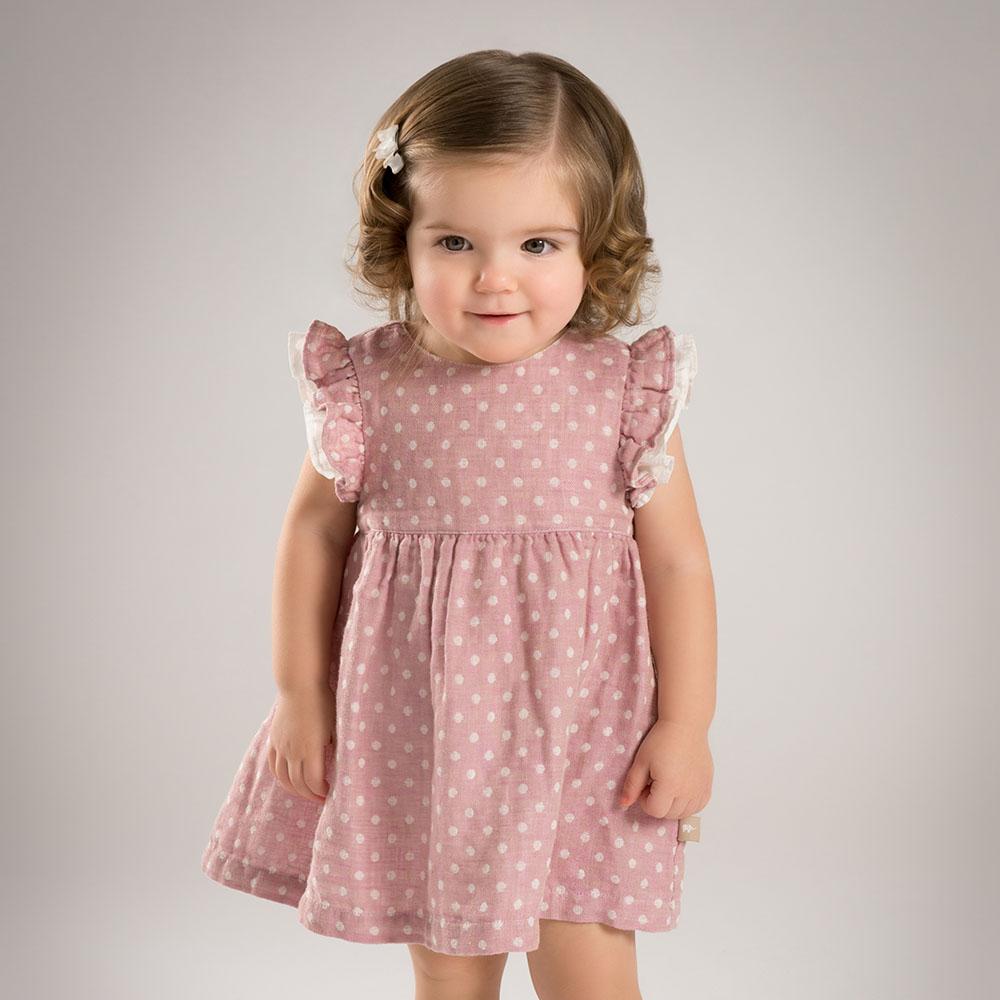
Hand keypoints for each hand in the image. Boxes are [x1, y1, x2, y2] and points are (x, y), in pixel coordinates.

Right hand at [266, 685, 336, 802]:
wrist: (300, 685)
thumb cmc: (323, 702)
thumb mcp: (335, 725)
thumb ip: (334, 746)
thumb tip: (336, 762)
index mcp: (311, 749)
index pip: (313, 781)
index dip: (320, 792)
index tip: (329, 793)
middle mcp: (293, 751)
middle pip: (298, 783)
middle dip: (310, 794)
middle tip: (320, 798)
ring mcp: (281, 746)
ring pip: (283, 778)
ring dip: (294, 789)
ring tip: (304, 792)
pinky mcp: (274, 740)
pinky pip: (273, 765)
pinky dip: (280, 777)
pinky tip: (287, 780)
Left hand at [618, 718, 712, 818]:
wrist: (685, 725)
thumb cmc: (661, 740)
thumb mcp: (641, 761)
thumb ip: (632, 785)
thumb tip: (623, 804)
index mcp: (670, 786)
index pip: (655, 811)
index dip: (644, 800)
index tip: (644, 784)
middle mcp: (688, 792)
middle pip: (669, 814)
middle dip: (658, 802)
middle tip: (655, 782)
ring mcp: (700, 790)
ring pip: (684, 813)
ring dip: (672, 805)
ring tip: (668, 783)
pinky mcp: (707, 785)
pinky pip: (698, 806)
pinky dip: (688, 803)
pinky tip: (681, 787)